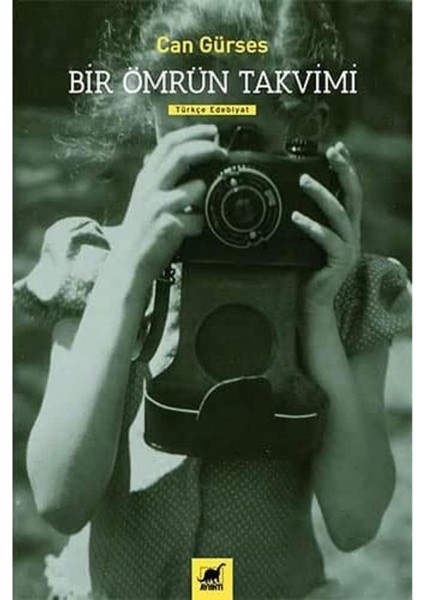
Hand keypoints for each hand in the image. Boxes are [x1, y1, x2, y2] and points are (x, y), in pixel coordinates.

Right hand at [118, 124, 227, 279]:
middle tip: (222, 152)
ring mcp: (159, 206)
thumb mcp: (145, 197)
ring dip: (204, 199)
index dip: (192, 133)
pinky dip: (199, 225)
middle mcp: (150, 187)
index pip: (168, 143)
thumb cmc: (143, 229)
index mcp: (147, 177)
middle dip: (206, 149)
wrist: (130, 261)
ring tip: (196, 212)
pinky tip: (190, 232)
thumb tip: (184, 156)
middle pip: (181, 155)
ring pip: (196, 188)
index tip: (212, 131)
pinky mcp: (169, 225)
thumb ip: (161, 177)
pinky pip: (198, 219)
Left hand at [291, 141, 362, 314]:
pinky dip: (311, 226)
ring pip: (340, 214)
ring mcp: (348, 248)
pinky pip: (327, 240)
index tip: (338, 149)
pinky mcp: (339, 262)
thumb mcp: (305, 241)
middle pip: (354, 196)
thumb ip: (306, 221)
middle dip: (344, 171)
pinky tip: (295, 218)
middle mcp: (352, 235)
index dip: (347, 169)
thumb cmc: (304, 271)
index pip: (351, 192)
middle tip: (331, 153)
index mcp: (346, 228)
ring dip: (322, 194)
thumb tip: (285, 197)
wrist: (311, 304)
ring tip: (304, 180)